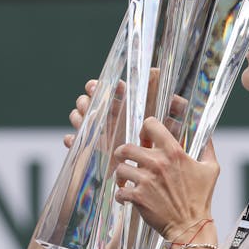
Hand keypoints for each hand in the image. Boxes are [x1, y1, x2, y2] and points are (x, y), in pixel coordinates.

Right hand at [65, 72, 187, 148]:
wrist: (164, 171)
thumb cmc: (169, 142)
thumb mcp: (175, 122)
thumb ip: (175, 104)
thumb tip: (161, 77)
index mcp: (126, 105)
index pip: (108, 89)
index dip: (102, 86)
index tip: (101, 88)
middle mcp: (109, 117)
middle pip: (88, 101)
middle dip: (86, 100)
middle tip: (91, 105)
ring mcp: (100, 133)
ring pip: (79, 118)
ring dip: (78, 117)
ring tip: (84, 121)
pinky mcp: (95, 151)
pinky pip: (76, 143)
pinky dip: (72, 140)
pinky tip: (73, 139)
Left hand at [113, 117, 219, 241]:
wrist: (191, 226)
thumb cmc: (201, 199)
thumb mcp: (211, 170)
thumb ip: (208, 150)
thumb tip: (208, 138)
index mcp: (174, 153)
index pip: (151, 126)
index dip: (145, 131)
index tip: (145, 140)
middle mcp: (158, 164)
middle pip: (126, 148)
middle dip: (123, 153)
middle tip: (126, 159)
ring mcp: (146, 180)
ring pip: (120, 169)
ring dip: (121, 174)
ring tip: (125, 180)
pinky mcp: (138, 197)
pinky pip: (119, 191)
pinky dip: (120, 194)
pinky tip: (126, 196)